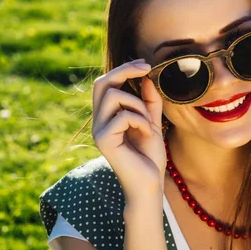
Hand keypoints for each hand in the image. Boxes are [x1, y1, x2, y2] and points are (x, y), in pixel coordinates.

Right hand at [91, 59, 167, 205]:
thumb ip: (149, 102)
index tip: (145, 65)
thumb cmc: (149, 157)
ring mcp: (99, 131)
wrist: (150, 184)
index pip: (106, 83)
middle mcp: (98, 122)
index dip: (124, 69)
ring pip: (113, 96)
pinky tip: (147, 135)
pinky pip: (123, 116)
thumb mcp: (152, 123)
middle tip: (146, 68)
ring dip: (138, 105)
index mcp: (107, 116)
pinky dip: (141, 121)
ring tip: (148, 123)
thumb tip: (146, 78)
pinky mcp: (103, 141)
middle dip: (124, 71)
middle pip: (101, 83)